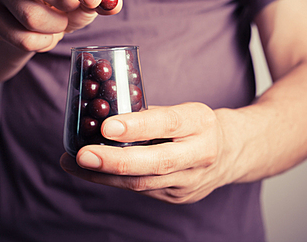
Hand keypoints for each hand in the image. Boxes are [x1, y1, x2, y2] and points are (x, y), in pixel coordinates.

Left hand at [60, 103, 236, 203]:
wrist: (232, 152)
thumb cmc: (197, 124)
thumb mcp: (181, 110)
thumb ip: (148, 114)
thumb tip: (103, 113)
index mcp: (200, 122)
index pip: (168, 123)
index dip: (137, 126)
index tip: (107, 126)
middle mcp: (199, 153)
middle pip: (156, 162)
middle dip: (114, 161)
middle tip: (82, 156)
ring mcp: (191, 180)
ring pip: (144, 182)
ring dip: (104, 176)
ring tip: (74, 164)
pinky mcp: (179, 196)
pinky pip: (143, 189)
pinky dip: (115, 180)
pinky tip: (93, 172)